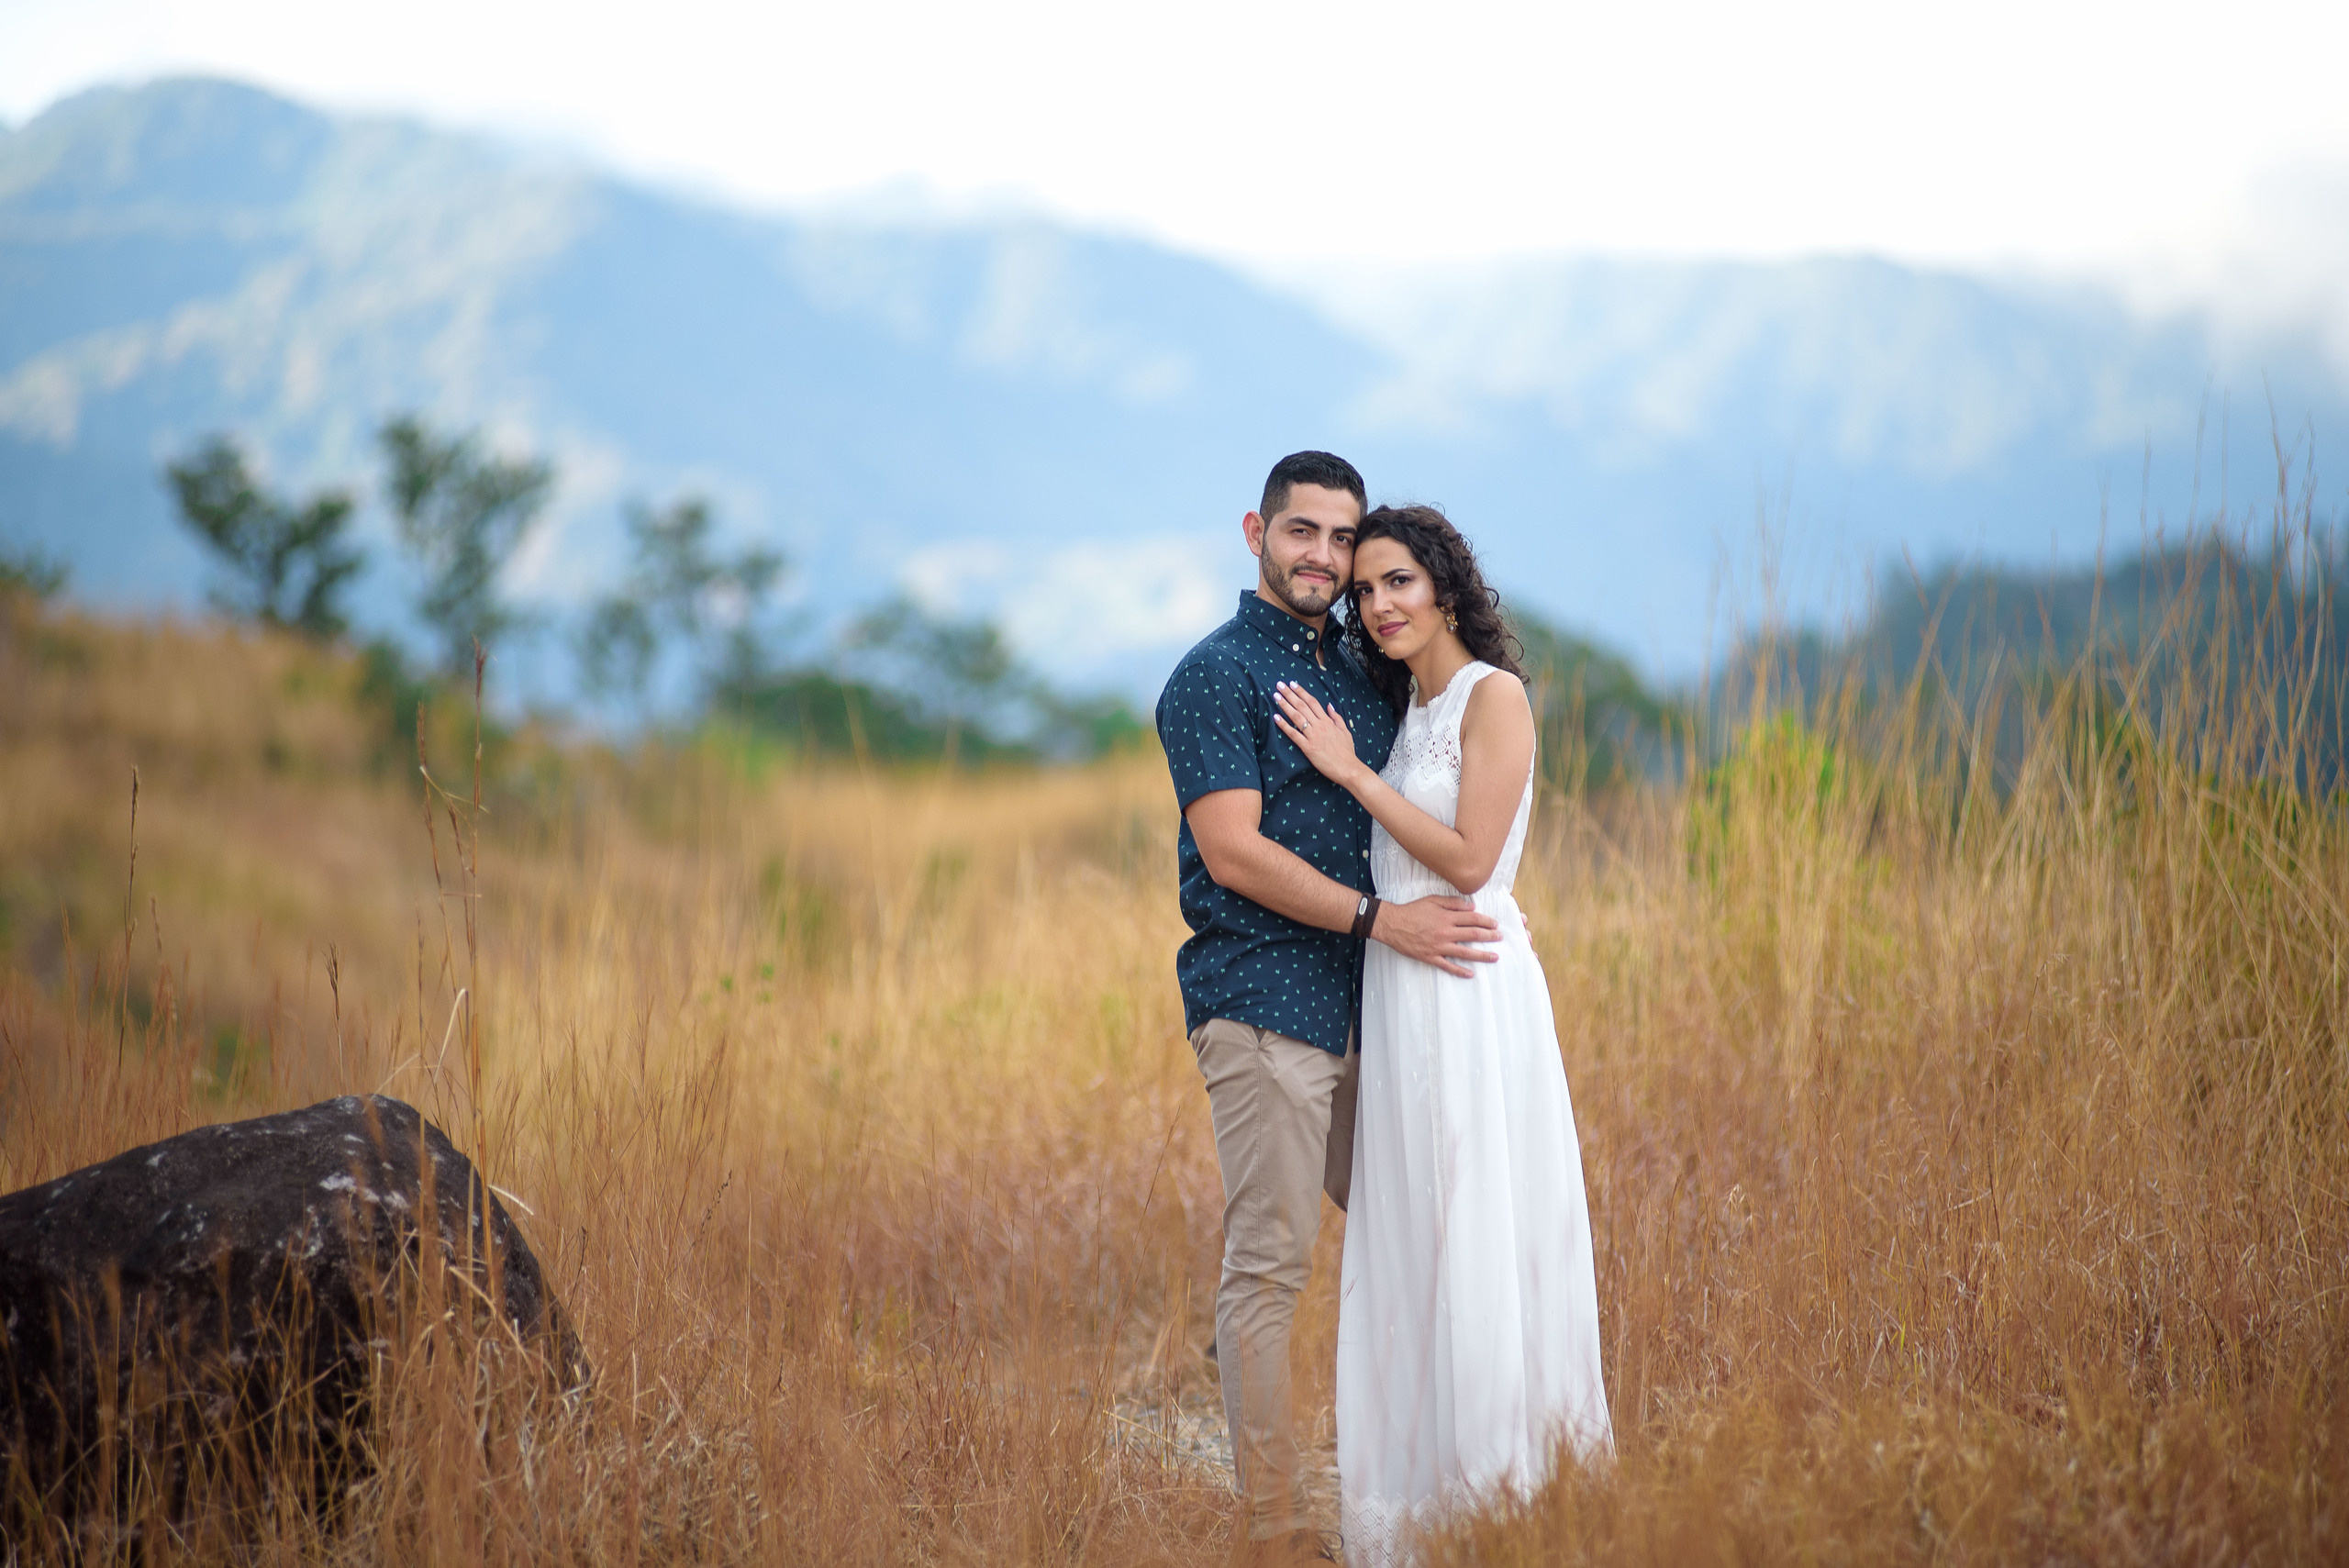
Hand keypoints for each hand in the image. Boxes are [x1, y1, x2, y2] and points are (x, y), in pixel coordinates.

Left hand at [1272, 681, 1364, 786]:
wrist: (1348, 768)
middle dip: (1290, 694)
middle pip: (1302, 706)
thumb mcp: (1345, 731)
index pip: (1313, 702)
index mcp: (1328, 721)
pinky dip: (1284, 725)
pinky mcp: (1308, 748)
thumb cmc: (1347, 752)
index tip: (1293, 684)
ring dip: (1285, 705)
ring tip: (1275, 696)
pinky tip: (1276, 717)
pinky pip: (1294, 734)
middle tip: (1279, 684)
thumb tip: (1329, 706)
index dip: (1302, 692)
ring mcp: (1313, 736)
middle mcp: (1320, 726)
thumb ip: (1336, 718)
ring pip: (1297, 717)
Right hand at [1371, 894, 1501, 977]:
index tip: (1495, 924)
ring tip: (1494, 957)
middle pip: (1472, 935)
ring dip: (1481, 955)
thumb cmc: (1411, 910)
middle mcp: (1445, 932)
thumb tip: (1471, 907)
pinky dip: (1460, 971)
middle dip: (1489, 936)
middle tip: (1500, 938)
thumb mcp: (1432, 900)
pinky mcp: (1430, 957)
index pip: (1472, 919)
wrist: (1392, 924)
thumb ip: (1452, 903)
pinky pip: (1448, 966)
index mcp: (1446, 917)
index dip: (1486, 921)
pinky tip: (1471, 974)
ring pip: (1465, 952)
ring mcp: (1438, 946)